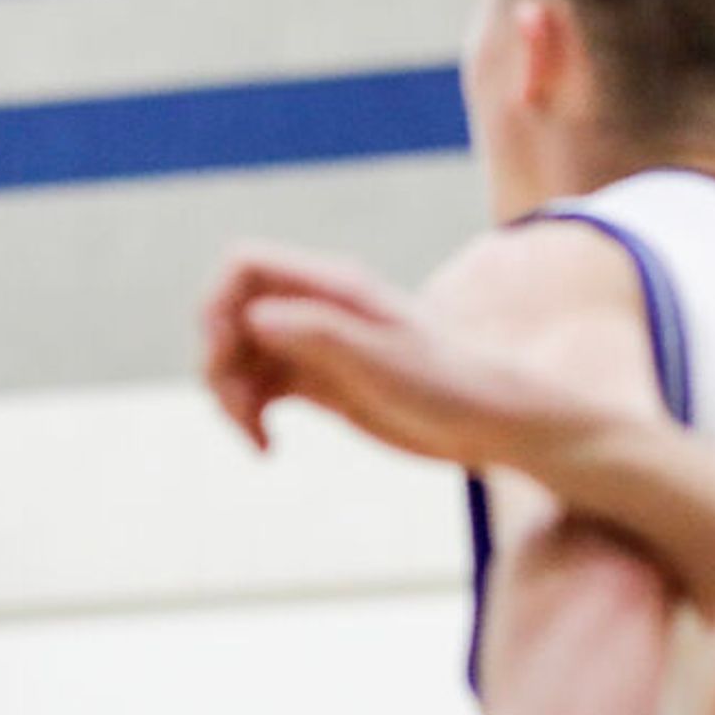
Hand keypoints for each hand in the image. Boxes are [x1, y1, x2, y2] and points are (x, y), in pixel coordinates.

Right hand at [202, 244, 573, 469]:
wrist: (497, 423)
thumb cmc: (452, 386)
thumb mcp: (383, 361)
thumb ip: (319, 333)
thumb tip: (251, 318)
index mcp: (333, 288)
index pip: (245, 266)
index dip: (217, 304)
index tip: (226, 356)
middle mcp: (318, 311)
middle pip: (231, 315)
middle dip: (219, 363)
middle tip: (242, 410)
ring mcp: (318, 347)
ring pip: (242, 356)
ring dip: (231, 395)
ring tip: (257, 439)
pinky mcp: (323, 383)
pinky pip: (263, 389)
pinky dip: (251, 415)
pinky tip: (268, 448)